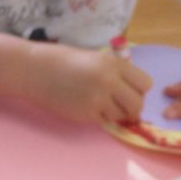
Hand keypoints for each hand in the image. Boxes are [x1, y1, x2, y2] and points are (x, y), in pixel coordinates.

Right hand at [26, 43, 151, 123]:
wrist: (35, 70)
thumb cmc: (62, 60)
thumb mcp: (94, 58)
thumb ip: (114, 72)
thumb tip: (131, 90)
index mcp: (113, 63)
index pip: (145, 84)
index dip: (139, 90)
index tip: (129, 91)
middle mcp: (109, 81)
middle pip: (138, 104)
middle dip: (132, 108)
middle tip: (121, 107)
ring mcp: (97, 99)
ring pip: (122, 116)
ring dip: (115, 114)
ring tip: (99, 105)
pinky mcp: (85, 113)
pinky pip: (103, 121)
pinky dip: (98, 117)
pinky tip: (84, 106)